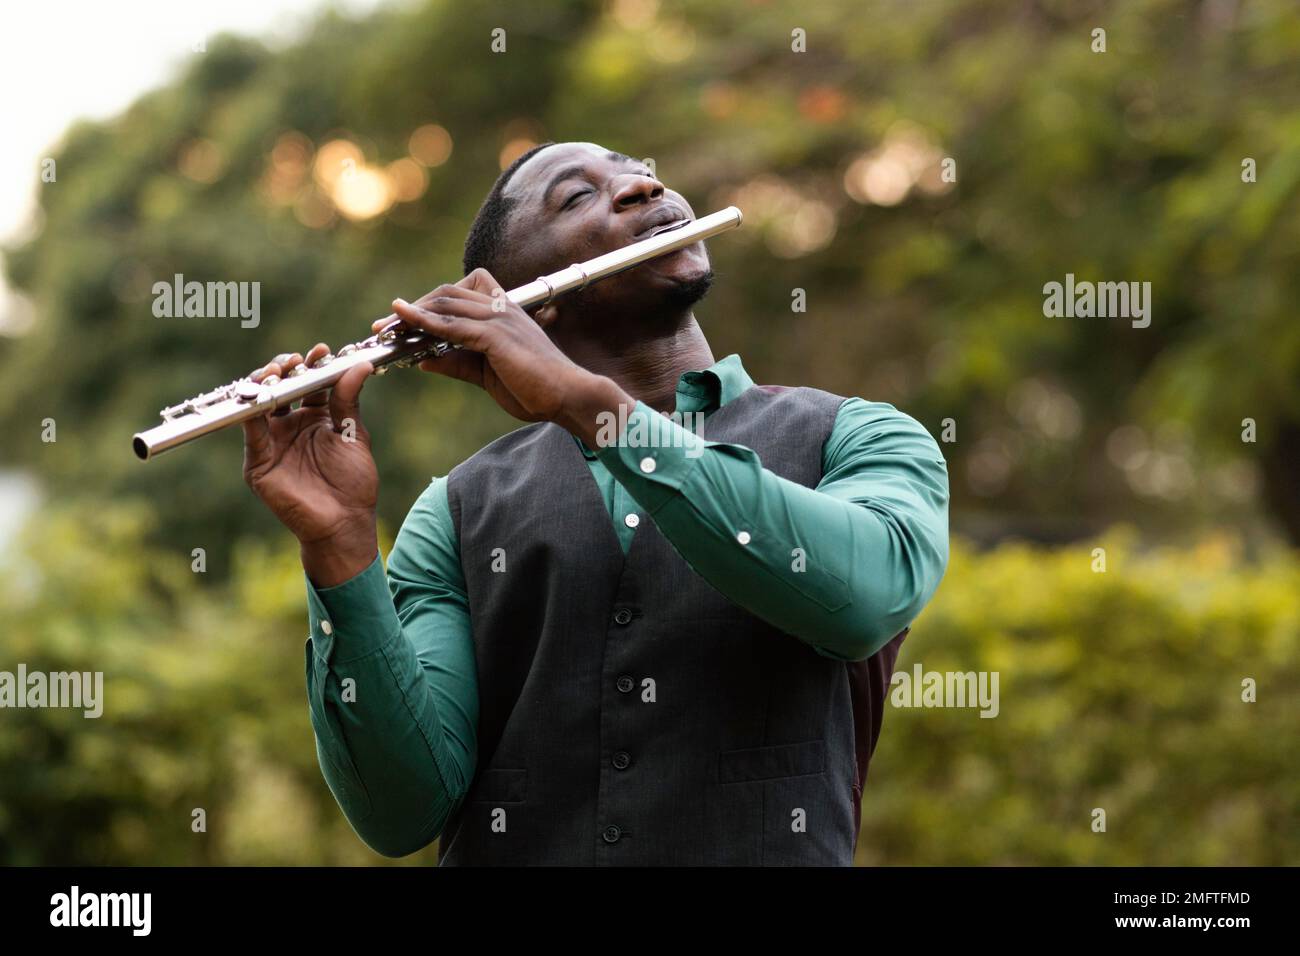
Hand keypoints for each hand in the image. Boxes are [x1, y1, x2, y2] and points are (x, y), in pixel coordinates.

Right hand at [241, 343, 378, 584]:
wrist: (344, 521)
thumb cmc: (354, 482)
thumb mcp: (353, 434)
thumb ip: (348, 400)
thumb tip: (360, 365)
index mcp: (316, 418)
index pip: (308, 383)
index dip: (313, 365)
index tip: (323, 351)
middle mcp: (291, 426)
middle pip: (281, 388)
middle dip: (285, 369)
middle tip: (295, 359)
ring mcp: (272, 442)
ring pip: (260, 404)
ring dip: (264, 384)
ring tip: (277, 371)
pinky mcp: (258, 462)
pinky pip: (250, 432)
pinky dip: (251, 412)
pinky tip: (260, 395)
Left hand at [383, 269, 628, 437]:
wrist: (568, 398)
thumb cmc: (535, 389)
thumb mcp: (486, 375)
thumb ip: (456, 363)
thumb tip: (422, 361)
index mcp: (502, 313)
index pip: (457, 294)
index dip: (428, 304)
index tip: (403, 321)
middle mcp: (500, 308)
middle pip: (446, 293)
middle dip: (413, 308)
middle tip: (384, 327)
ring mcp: (499, 319)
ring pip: (446, 303)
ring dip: (412, 314)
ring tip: (386, 328)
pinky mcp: (497, 336)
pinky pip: (454, 324)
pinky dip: (426, 322)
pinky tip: (406, 323)